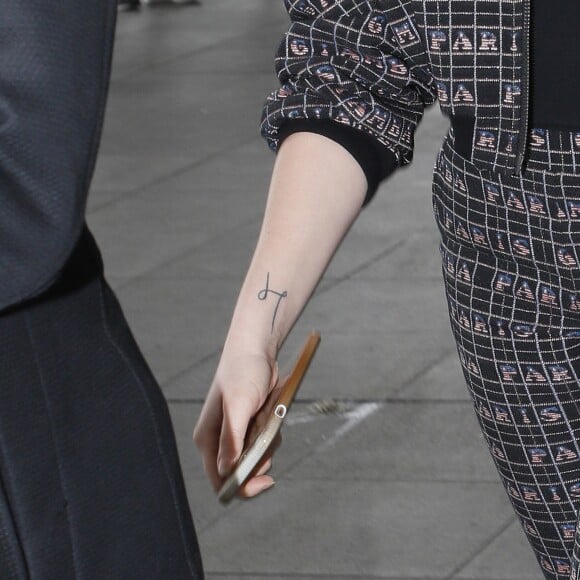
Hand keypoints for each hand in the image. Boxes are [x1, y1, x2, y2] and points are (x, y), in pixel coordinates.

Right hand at [193, 352, 280, 498]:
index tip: (265, 480)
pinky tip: (271, 414)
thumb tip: (227, 471)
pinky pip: (265, 444)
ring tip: (268, 418)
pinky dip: (273, 434)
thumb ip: (232, 439)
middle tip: (268, 439)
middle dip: (259, 461)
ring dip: (268, 445)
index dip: (241, 487)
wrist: (256, 350)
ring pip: (257, 459)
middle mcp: (219, 441)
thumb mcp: (238, 405)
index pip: (220, 481)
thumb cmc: (243, 372)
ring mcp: (235, 435)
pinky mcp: (250, 428)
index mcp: (207, 439)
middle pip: (241, 473)